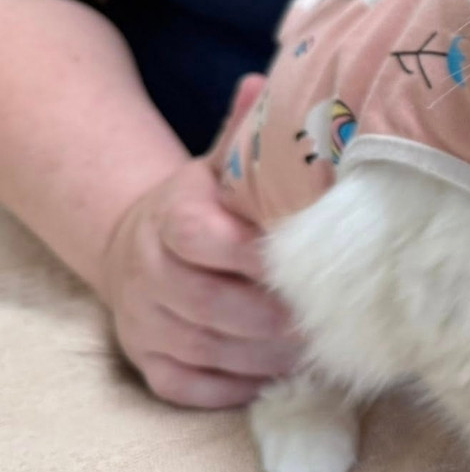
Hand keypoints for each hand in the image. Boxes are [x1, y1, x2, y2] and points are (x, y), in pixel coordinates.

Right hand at [101, 75, 298, 407]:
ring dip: (267, 357)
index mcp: (170, 216)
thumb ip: (242, 132)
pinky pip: (190, 389)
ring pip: (206, 350)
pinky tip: (281, 377)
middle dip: (273, 317)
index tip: (308, 261)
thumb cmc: (205, 205)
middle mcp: (148, 272)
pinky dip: (238, 390)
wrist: (137, 243)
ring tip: (320, 349)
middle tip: (331, 319)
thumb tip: (265, 81)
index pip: (201, 236)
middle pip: (208, 304)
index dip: (253, 254)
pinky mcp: (148, 365)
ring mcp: (143, 323)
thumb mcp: (218, 164)